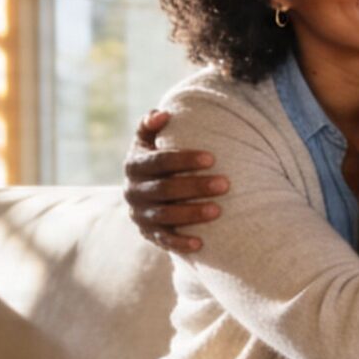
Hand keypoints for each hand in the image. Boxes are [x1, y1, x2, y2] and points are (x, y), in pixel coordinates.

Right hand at [124, 109, 227, 254]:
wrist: (146, 191)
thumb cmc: (157, 159)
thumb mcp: (149, 141)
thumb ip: (150, 125)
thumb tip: (161, 115)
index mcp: (134, 165)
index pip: (158, 161)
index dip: (183, 160)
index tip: (211, 158)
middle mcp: (133, 191)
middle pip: (164, 189)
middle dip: (195, 186)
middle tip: (225, 184)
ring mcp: (140, 214)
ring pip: (165, 216)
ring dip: (191, 213)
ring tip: (218, 210)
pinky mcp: (148, 233)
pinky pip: (164, 240)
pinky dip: (180, 243)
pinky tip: (201, 243)